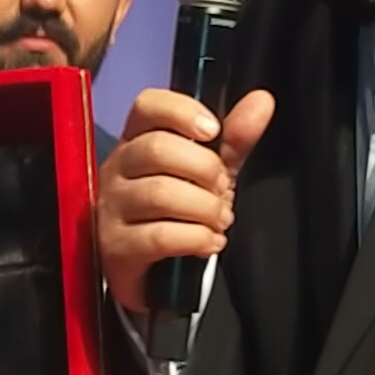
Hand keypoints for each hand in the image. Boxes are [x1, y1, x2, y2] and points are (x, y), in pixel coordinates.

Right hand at [97, 88, 274, 310]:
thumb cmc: (175, 212)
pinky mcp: (116, 247)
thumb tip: (262, 101)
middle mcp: (117, 169)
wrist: (152, 273)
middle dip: (205, 169)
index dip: (182, 112)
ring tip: (219, 220)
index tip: (213, 130)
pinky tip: (209, 242)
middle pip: (157, 149)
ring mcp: (112, 208)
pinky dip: (196, 238)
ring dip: (204, 208)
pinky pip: (160, 236)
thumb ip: (233, 139)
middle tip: (223, 191)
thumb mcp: (207, 172)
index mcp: (137, 140)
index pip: (147, 106)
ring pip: (161, 194)